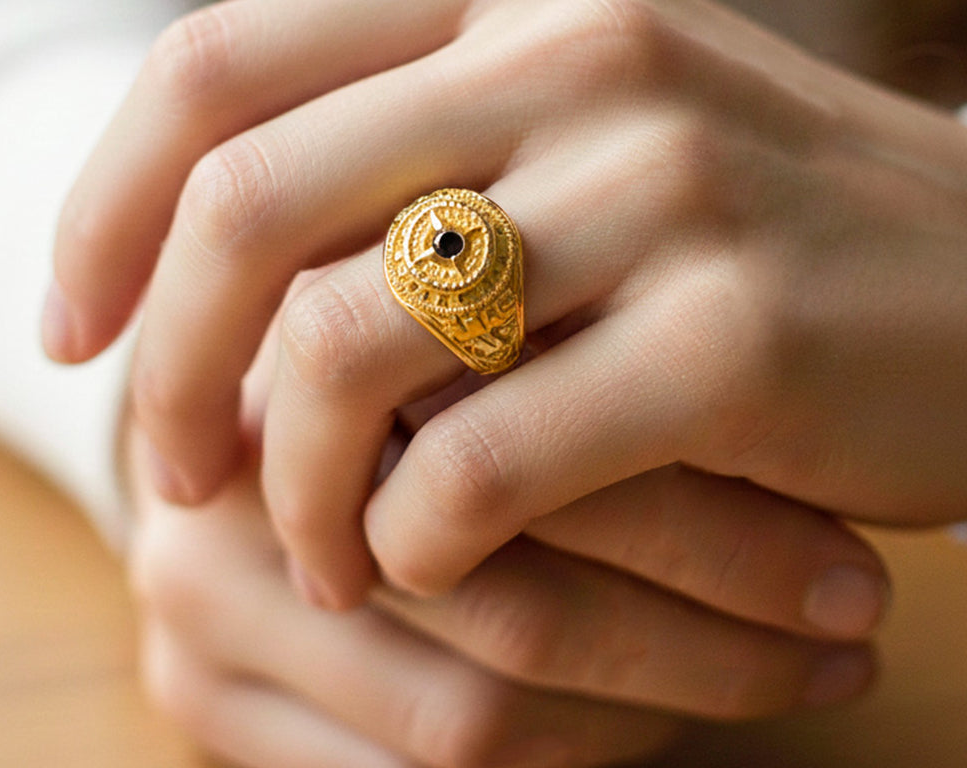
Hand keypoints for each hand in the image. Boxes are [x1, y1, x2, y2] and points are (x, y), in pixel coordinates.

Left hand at [45, 0, 966, 607]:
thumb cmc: (740, 210)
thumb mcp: (563, 116)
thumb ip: (397, 140)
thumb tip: (191, 251)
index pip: (212, 70)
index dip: (104, 210)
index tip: (78, 329)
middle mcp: (571, 47)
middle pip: (246, 208)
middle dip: (168, 369)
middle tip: (169, 474)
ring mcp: (659, 181)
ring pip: (343, 349)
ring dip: (287, 481)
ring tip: (309, 544)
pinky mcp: (733, 334)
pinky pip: (476, 466)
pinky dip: (413, 541)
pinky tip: (424, 566)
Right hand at [126, 425, 880, 767]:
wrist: (239, 427)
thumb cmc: (393, 364)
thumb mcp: (462, 326)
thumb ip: (549, 354)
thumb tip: (745, 409)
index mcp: (297, 357)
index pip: (518, 463)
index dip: (700, 523)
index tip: (851, 550)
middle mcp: (229, 487)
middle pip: (502, 599)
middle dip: (705, 629)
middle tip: (852, 619)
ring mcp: (198, 608)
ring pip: (473, 712)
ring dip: (659, 703)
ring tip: (795, 668)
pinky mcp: (198, 699)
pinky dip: (570, 752)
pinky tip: (669, 710)